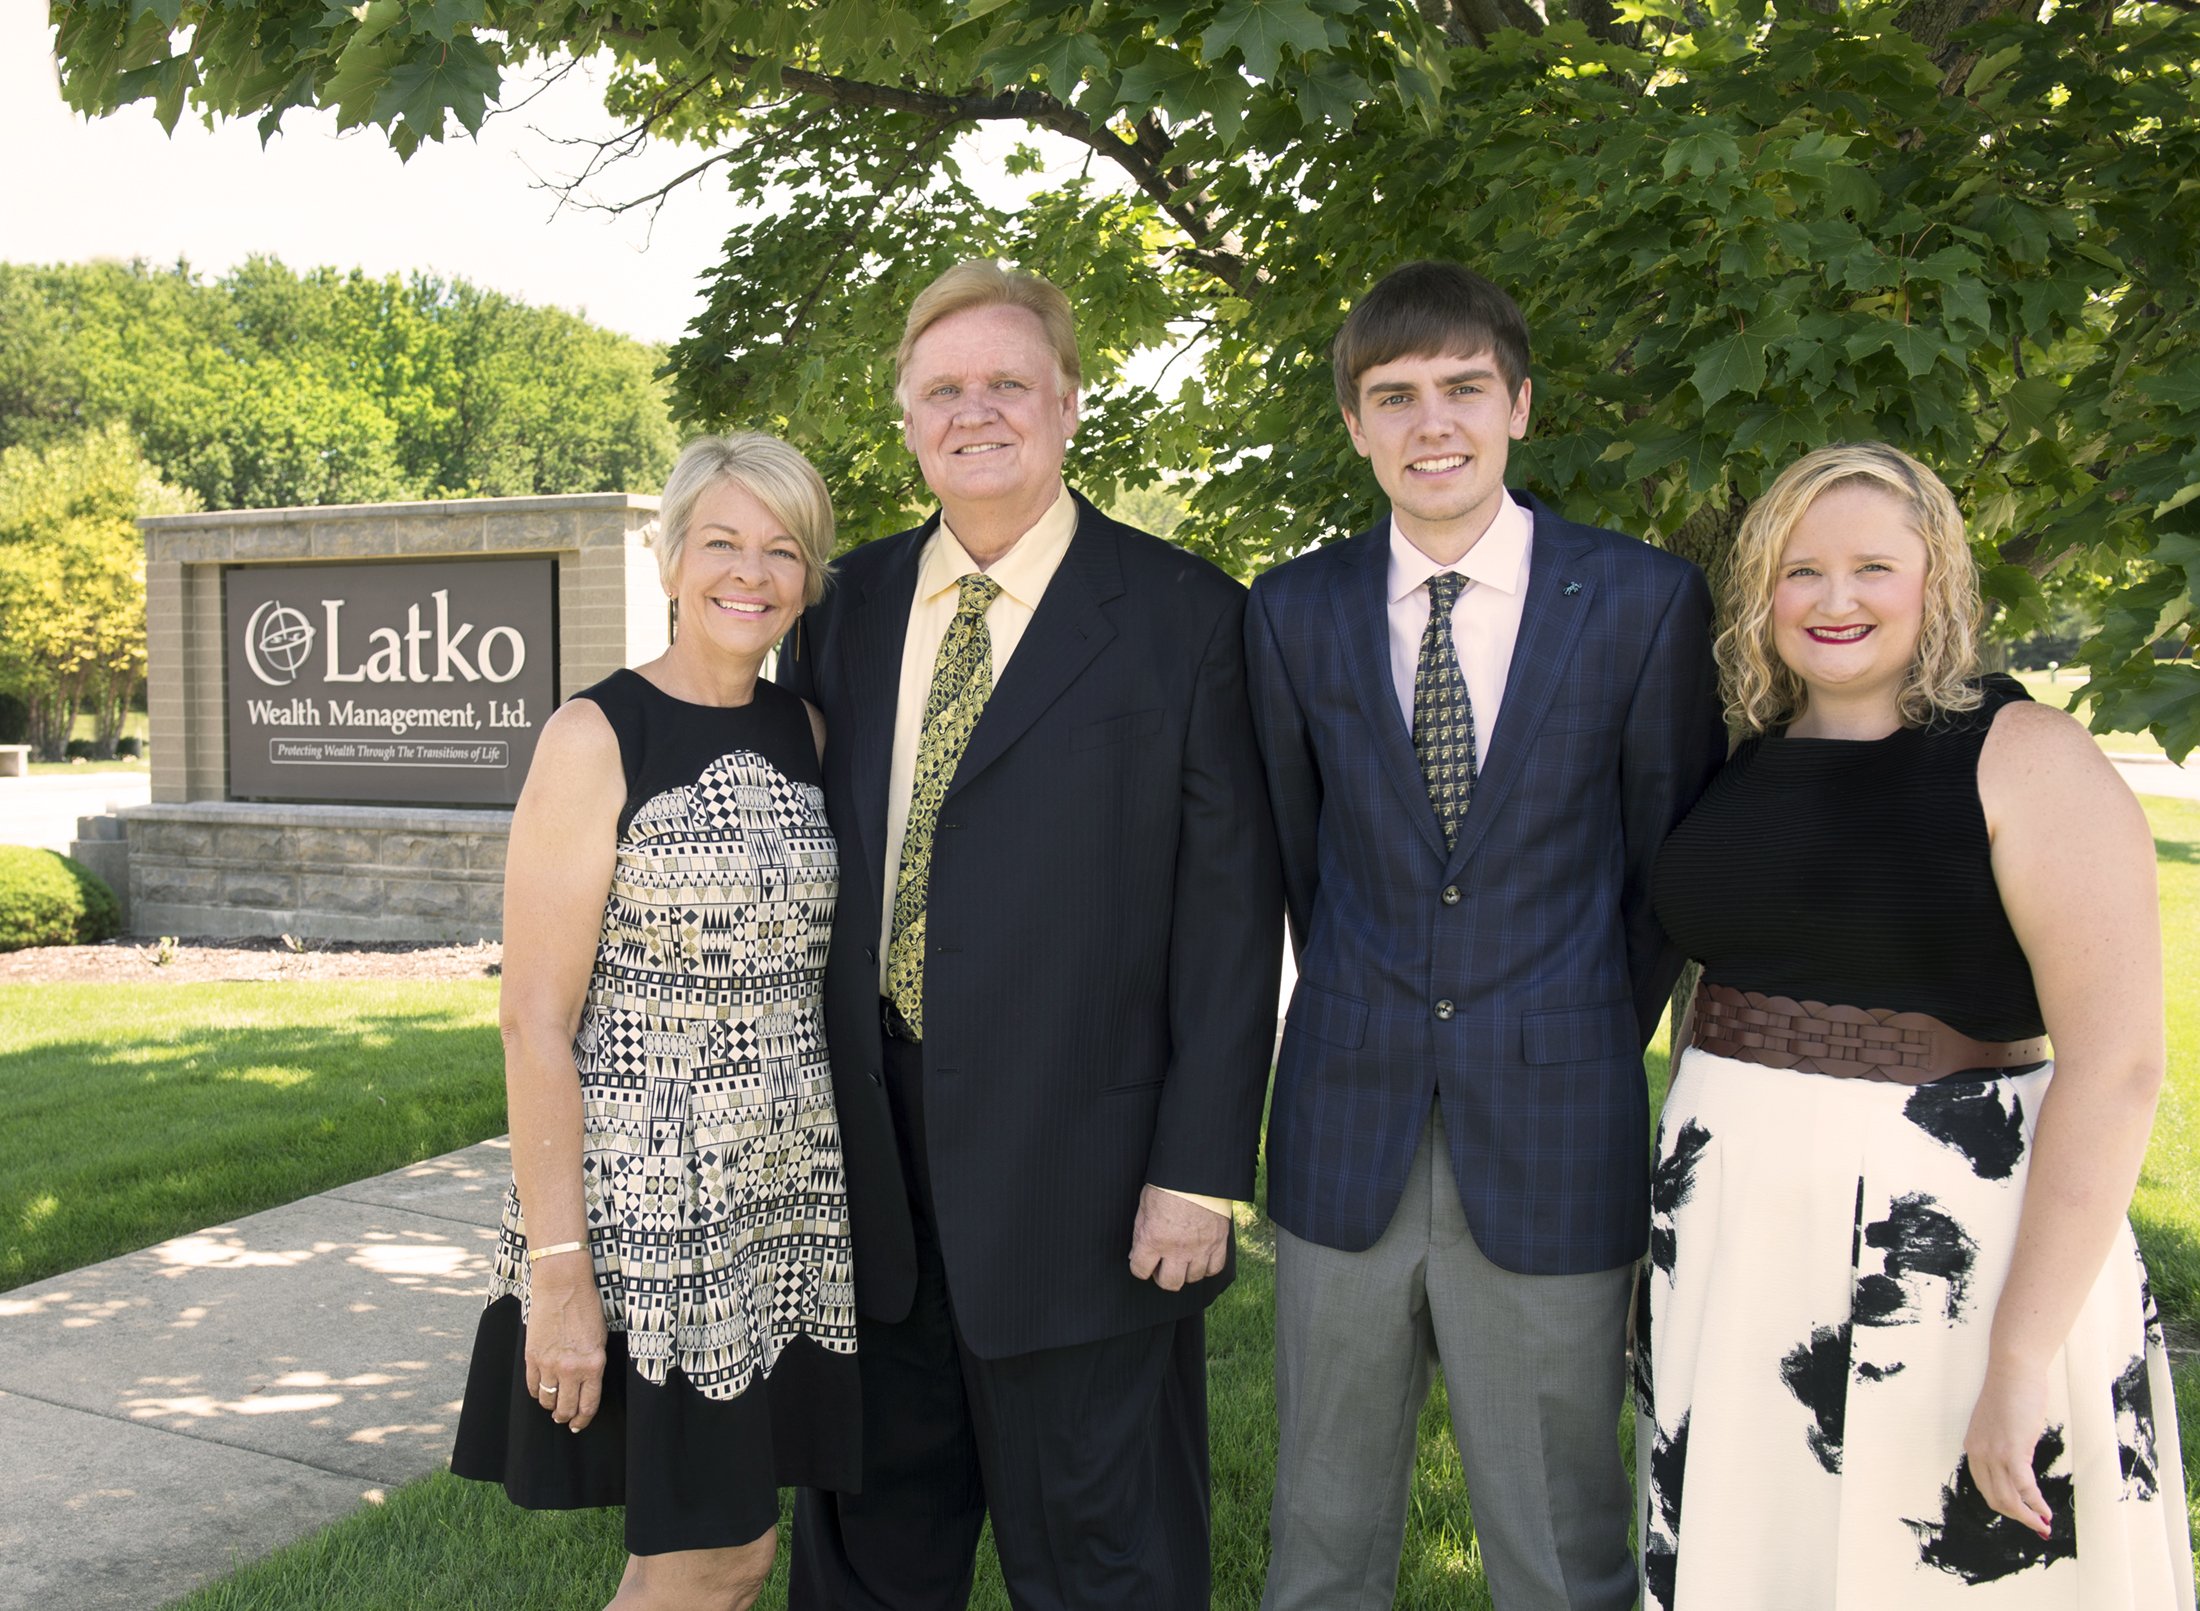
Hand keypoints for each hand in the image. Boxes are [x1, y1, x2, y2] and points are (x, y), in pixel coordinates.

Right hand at [523, 1257, 608, 1432]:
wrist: (563, 1286)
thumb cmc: (586, 1308)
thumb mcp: (600, 1339)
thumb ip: (593, 1365)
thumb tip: (586, 1386)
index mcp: (594, 1364)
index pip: (588, 1405)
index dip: (583, 1420)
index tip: (579, 1425)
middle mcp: (572, 1369)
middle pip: (566, 1408)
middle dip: (565, 1416)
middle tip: (564, 1418)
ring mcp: (549, 1364)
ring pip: (547, 1399)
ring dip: (550, 1405)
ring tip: (552, 1403)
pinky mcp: (532, 1357)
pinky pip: (532, 1385)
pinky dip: (536, 1391)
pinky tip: (540, 1389)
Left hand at [1128, 1185, 1229, 1290]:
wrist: (1196, 1171)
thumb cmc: (1167, 1185)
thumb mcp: (1144, 1206)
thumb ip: (1141, 1233)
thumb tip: (1137, 1253)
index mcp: (1154, 1239)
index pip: (1140, 1271)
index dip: (1140, 1266)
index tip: (1143, 1261)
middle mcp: (1177, 1249)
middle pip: (1170, 1283)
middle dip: (1163, 1276)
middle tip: (1163, 1264)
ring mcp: (1200, 1248)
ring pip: (1193, 1278)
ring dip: (1186, 1271)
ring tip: (1183, 1258)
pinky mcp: (1218, 1241)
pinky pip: (1215, 1268)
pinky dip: (1207, 1266)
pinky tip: (1201, 1257)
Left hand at [1963, 1358, 2052, 1537]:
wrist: (2013, 1370)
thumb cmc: (2012, 1392)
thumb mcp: (1999, 1424)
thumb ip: (2002, 1444)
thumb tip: (2018, 1465)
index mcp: (1973, 1447)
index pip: (1985, 1487)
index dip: (2004, 1505)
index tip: (2020, 1514)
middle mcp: (1978, 1453)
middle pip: (1994, 1498)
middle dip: (2017, 1517)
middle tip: (2036, 1526)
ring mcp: (1994, 1453)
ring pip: (2008, 1498)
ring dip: (2027, 1517)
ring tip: (2043, 1525)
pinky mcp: (2012, 1451)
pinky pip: (2023, 1488)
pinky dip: (2035, 1504)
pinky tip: (2046, 1511)